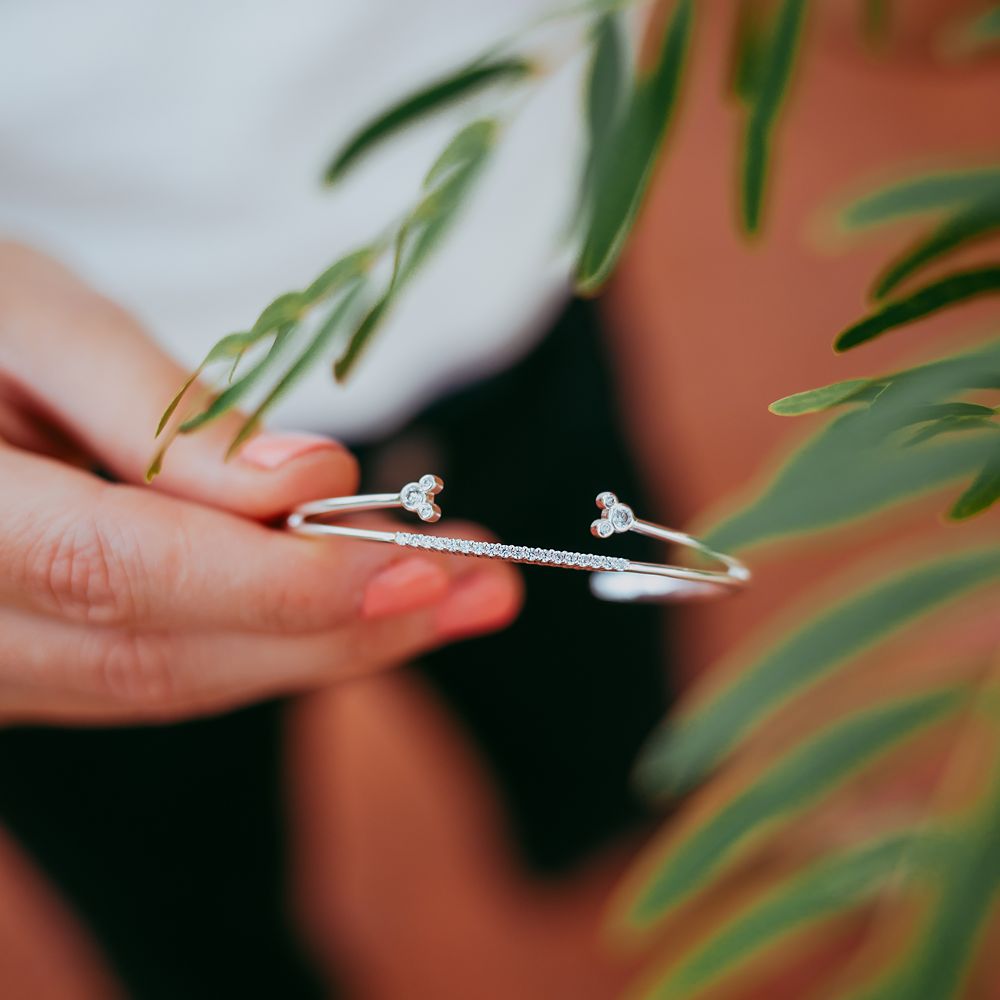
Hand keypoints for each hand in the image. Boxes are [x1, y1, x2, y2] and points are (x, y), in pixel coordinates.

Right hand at [0, 243, 520, 723]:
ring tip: (458, 595)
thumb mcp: (36, 317)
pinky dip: (278, 640)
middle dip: (341, 629)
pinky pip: (167, 669)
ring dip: (331, 645)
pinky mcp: (36, 667)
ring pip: (177, 679)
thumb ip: (162, 413)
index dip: (276, 581)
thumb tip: (306, 482)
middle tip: (485, 588)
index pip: (118, 573)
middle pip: (168, 655)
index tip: (417, 564)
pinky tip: (365, 604)